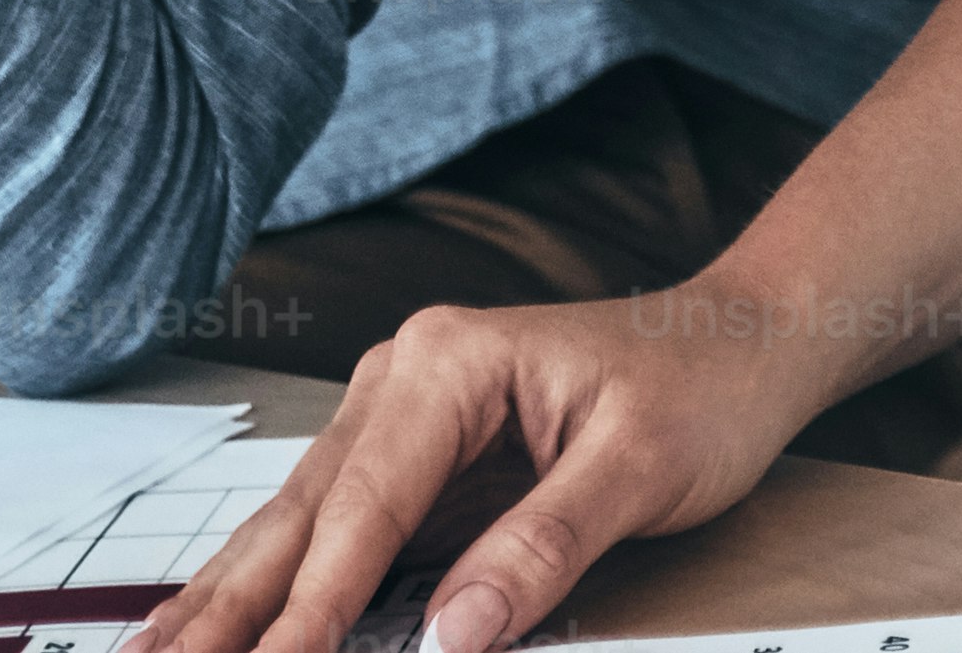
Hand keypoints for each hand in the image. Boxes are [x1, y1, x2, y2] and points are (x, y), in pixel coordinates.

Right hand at [130, 295, 820, 652]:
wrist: (742, 339)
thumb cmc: (701, 387)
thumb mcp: (641, 468)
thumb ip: (541, 549)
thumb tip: (449, 637)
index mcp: (447, 363)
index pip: (362, 508)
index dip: (310, 608)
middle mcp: (402, 377)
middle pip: (299, 513)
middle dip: (224, 608)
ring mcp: (397, 414)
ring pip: (295, 523)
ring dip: (225, 598)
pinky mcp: (411, 456)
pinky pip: (330, 529)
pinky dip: (275, 583)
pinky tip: (218, 623)